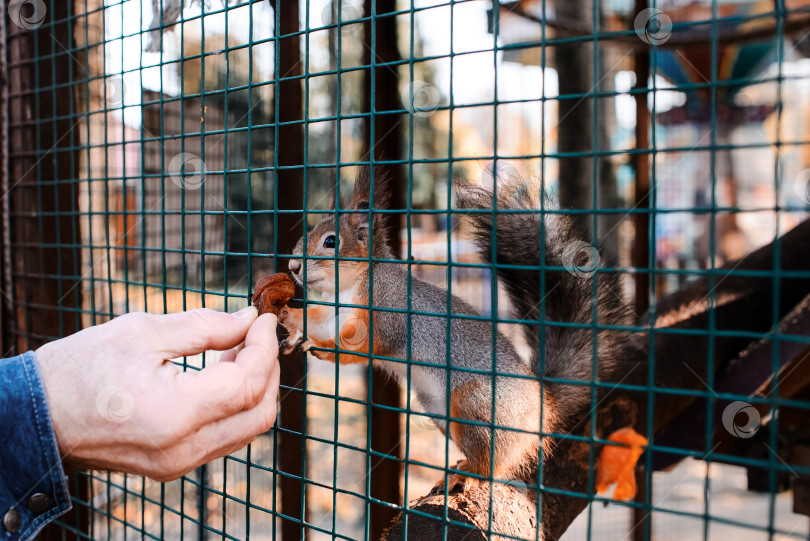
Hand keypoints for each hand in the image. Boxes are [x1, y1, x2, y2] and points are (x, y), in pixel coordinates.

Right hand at [35, 307, 279, 481]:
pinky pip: (225, 437)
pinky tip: (223, 372)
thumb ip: (205, 326)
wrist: (34, 417)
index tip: (264, 319)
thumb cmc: (80, 369)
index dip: (264, 347)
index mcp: (174, 414)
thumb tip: (249, 320)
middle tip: (257, 332)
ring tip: (239, 348)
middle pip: (259, 412)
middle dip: (269, 368)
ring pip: (247, 428)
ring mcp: (178, 464)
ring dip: (255, 387)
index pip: (247, 383)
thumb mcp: (143, 332)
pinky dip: (236, 405)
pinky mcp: (173, 466)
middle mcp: (182, 449)